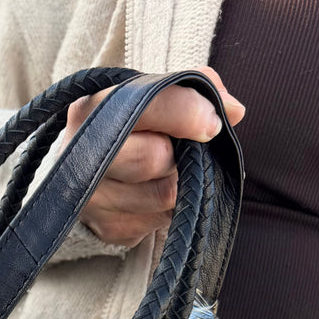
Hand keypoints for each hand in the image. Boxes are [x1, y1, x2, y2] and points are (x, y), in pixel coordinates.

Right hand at [64, 66, 245, 248]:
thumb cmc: (127, 127)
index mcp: (93, 108)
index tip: (212, 123)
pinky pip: (159, 222)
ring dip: (178, 183)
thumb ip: (195, 90)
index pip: (147, 106)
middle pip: (153, 158)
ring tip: (167, 172)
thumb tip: (236, 110)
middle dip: (179, 156)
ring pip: (164, 195)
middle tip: (181, 151)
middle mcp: (83, 155)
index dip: (187, 113)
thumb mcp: (150, 96)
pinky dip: (167, 208)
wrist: (85, 166)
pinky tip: (154, 194)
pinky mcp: (107, 229)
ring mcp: (92, 198)